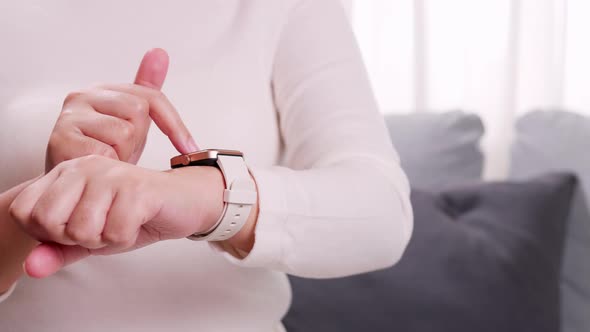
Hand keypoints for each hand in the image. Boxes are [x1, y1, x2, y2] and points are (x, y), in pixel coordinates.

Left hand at [9, 155, 224, 276]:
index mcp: (66, 172)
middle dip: (77, 238)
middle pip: (49, 222)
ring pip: (83, 230)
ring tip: (122, 222)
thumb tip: (30, 267)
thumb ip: (59, 249)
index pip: (23, 211)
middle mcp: (84, 167)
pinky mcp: (136, 188)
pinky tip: (138, 222)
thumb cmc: (138, 214)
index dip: (48, 233)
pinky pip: (115, 232)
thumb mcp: (92, 235)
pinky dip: (126, 237)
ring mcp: (110, 175)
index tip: (78, 226)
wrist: (187, 201)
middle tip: (103, 226)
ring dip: (106, 239)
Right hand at [45, 48, 197, 171]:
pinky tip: (97, 167)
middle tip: (120, 152)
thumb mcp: (132, 122)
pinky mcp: (61, 138)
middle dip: (137, 140)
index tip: (189, 147)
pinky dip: (108, 166)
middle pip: (138, 111)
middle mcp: (82, 96)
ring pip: (124, 132)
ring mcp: (69, 115)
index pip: (150, 97)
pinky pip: (106, 152)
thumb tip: (159, 52)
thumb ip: (147, 89)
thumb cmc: (104, 153)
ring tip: (108, 159)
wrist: (75, 186)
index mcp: (103, 91)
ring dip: (122, 155)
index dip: (174, 124)